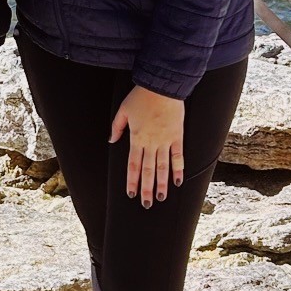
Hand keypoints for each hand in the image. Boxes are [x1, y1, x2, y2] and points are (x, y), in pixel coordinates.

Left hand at [110, 86, 185, 207]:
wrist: (162, 87)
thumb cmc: (141, 96)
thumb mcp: (123, 110)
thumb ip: (117, 127)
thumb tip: (111, 140)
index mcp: (136, 138)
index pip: (133, 165)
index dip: (132, 180)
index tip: (131, 194)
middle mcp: (151, 143)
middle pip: (148, 170)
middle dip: (147, 188)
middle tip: (147, 204)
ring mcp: (165, 141)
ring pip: (163, 167)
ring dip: (162, 184)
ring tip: (161, 198)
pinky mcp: (177, 136)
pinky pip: (178, 156)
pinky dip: (179, 169)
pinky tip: (178, 181)